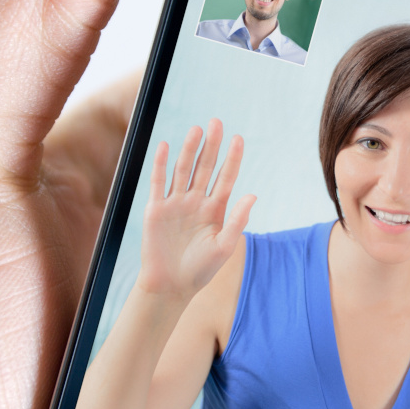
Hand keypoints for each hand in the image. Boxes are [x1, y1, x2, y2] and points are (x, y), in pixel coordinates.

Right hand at [138, 120, 254, 299]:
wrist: (170, 286)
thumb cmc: (200, 270)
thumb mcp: (224, 247)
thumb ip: (237, 220)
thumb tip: (253, 195)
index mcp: (216, 209)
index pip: (226, 177)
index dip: (232, 158)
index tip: (238, 138)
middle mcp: (196, 201)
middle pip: (205, 167)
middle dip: (211, 145)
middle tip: (217, 122)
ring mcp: (176, 203)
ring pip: (183, 170)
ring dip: (189, 150)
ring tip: (197, 129)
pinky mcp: (156, 209)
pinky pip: (159, 182)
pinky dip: (161, 164)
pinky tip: (166, 146)